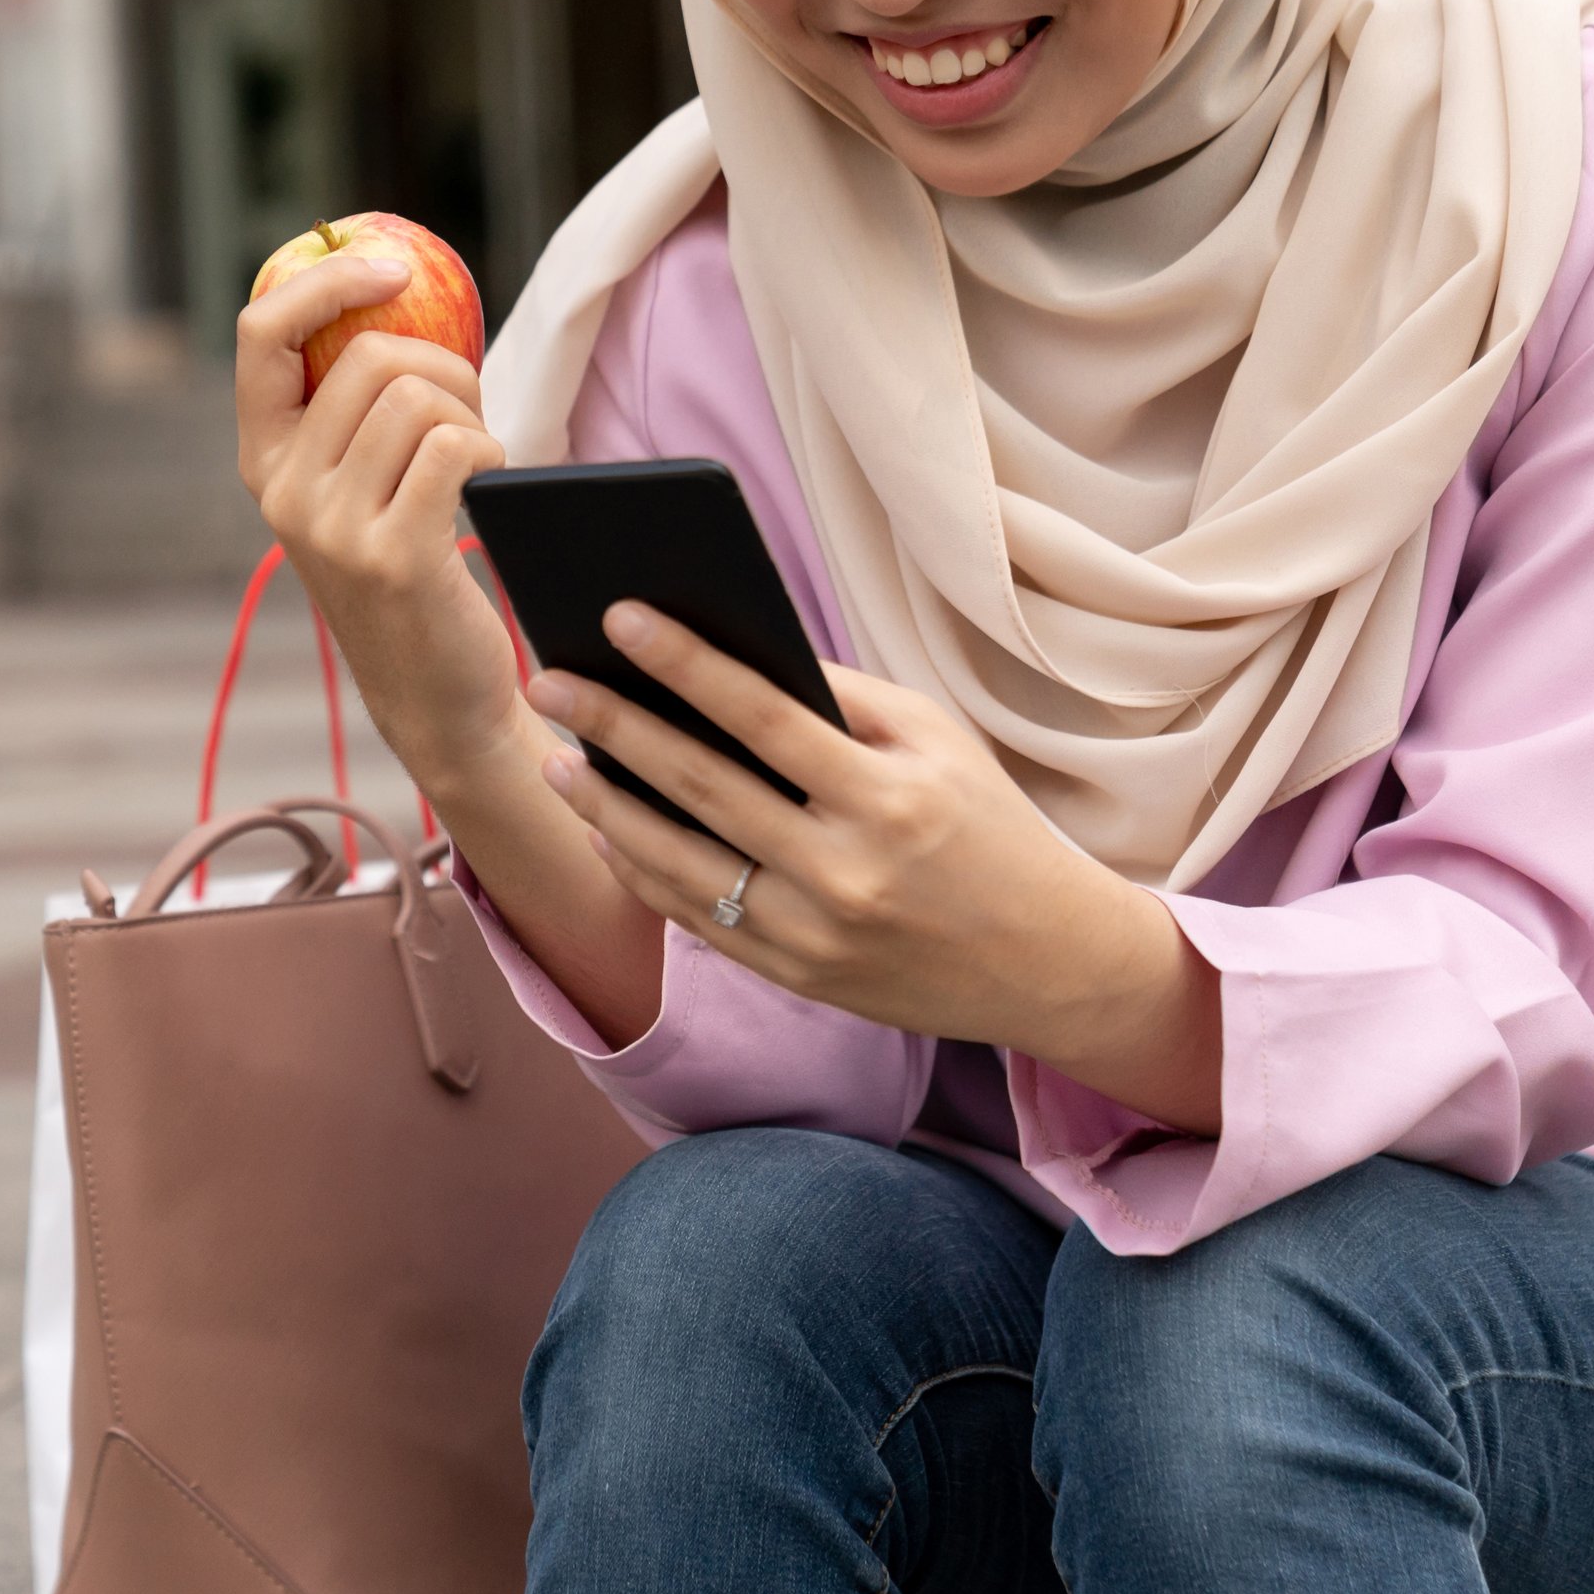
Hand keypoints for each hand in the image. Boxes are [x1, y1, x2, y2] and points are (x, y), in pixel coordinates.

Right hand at [234, 254, 521, 791]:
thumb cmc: (411, 573)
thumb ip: (355, 411)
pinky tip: (491, 485)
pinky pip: (453, 447)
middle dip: (443, 366)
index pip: (260, 331)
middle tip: (468, 413)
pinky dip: (488, 451)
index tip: (391, 267)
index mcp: (264, 461)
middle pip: (369, 357)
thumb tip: (395, 290)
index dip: (326, 279)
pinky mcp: (393, 556)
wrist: (435, 698)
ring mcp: (332, 527)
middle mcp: (283, 491)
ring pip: (416, 398)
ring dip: (471, 415)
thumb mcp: (357, 490)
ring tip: (478, 461)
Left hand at [526, 602, 1223, 1133]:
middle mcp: (846, 872)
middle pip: (702, 787)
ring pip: (681, 863)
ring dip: (604, 807)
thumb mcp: (937, 743)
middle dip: (612, 728)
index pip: (763, 716)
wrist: (1046, 960)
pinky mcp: (797, 978)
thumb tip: (729, 657)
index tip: (620, 615)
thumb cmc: (987, 826)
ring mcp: (815, 935)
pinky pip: (698, 919)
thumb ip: (840, 702)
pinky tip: (605, 827)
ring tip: (552, 758)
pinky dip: (643, 871)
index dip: (685, 663)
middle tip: (547, 681)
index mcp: (888, 798)